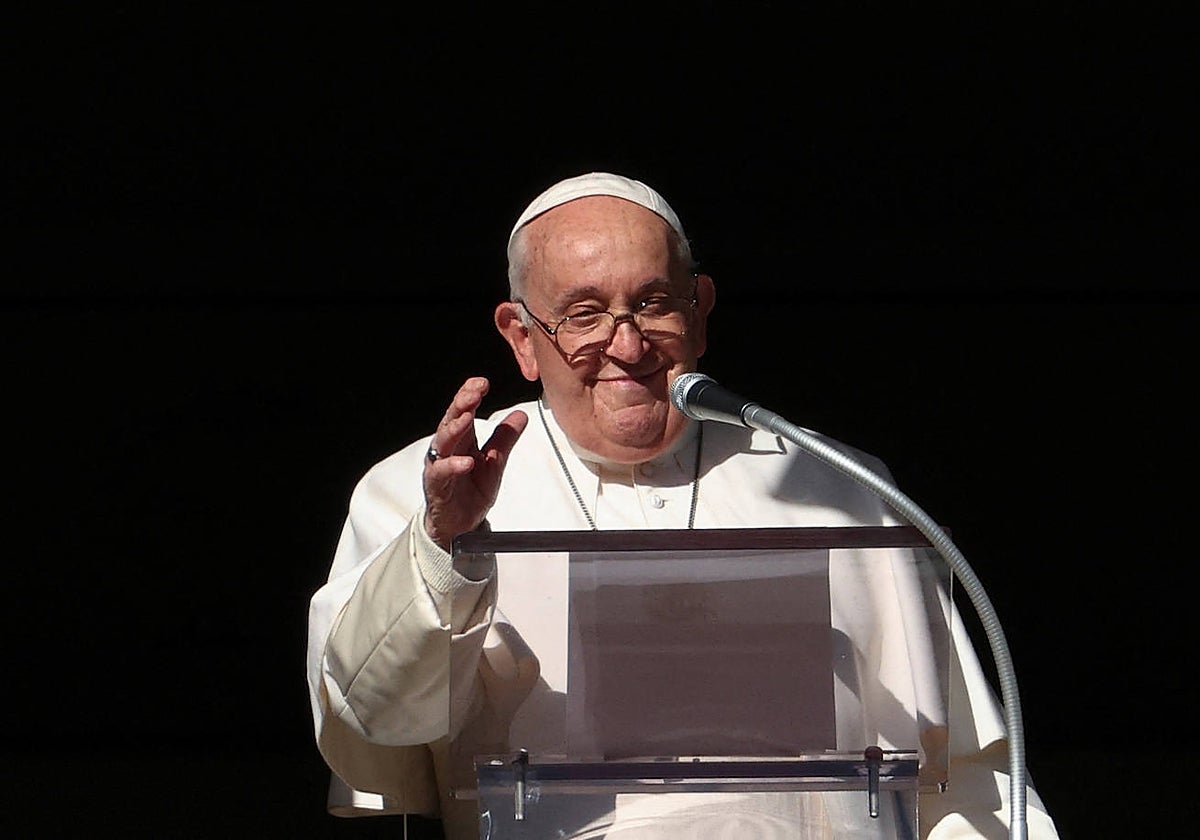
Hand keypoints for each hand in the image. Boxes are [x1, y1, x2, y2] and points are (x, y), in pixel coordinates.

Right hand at [423, 377, 527, 550]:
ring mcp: (439, 466)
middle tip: (474, 391)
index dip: (471, 395)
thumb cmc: (471, 491)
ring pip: (443, 442)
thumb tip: (521, 414)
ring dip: (454, 429)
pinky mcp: (437, 486)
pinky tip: (466, 461)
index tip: (482, 382)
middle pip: (451, 420)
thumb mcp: (495, 462)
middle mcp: (448, 448)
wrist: (460, 525)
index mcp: (462, 439)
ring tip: (467, 418)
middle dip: (462, 404)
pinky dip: (453, 466)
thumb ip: (505, 438)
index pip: (464, 411)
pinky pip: (442, 473)